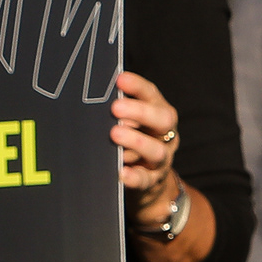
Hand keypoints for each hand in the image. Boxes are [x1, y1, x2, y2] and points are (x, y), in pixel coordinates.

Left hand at [112, 69, 178, 201]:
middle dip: (140, 112)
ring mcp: (161, 160)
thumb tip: (96, 98)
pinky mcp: (152, 181)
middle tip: (116, 108)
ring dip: (136, 142)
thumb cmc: (133, 141)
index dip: (138, 87)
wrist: (147, 181)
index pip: (152, 95)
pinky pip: (145, 180)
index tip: (120, 79)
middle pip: (163, 120)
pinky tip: (121, 172)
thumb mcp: (130, 122)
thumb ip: (120, 110)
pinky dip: (134, 176)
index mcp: (159, 114)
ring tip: (115, 135)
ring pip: (157, 151)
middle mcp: (165, 135)